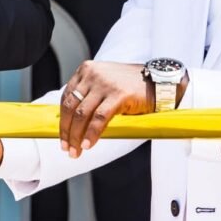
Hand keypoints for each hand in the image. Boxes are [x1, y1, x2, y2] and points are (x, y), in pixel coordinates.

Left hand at [59, 61, 184, 157]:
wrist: (159, 81)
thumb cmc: (131, 86)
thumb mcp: (104, 84)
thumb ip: (89, 96)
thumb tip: (72, 123)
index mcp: (86, 70)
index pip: (66, 98)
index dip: (62, 120)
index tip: (62, 137)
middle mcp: (93, 74)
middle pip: (71, 107)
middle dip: (66, 131)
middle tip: (67, 148)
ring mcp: (105, 84)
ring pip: (82, 114)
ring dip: (76, 136)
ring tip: (77, 151)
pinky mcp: (118, 95)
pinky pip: (99, 118)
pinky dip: (92, 134)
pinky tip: (88, 144)